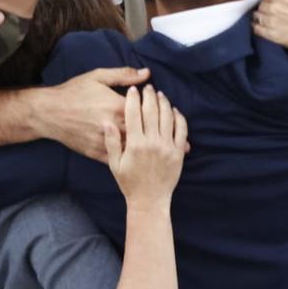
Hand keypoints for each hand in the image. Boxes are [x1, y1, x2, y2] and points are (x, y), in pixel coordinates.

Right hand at [36, 67, 150, 161]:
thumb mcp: (98, 77)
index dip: (156, 108)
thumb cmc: (74, 92)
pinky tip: (138, 155)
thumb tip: (147, 73)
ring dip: (146, 145)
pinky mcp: (96, 153)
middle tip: (165, 128)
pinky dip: (130, 157)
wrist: (49, 113)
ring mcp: (105, 141)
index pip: (146, 110)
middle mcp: (114, 126)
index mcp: (117, 107)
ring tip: (159, 145)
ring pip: (133, 146)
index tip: (160, 105)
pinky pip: (118, 158)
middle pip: (143, 130)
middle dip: (154, 129)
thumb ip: (124, 75)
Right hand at [104, 85, 186, 207]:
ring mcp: (167, 147)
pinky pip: (181, 129)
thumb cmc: (129, 183)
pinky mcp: (178, 152)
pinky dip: (178, 117)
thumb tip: (107, 122)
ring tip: (160, 95)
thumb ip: (112, 142)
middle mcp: (152, 143)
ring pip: (167, 117)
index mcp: (134, 144)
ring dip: (164, 103)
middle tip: (147, 87)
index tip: (133, 90)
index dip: (133, 99)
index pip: (133, 114)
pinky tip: (174, 110)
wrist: (149, 201)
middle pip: (151, 111)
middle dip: (149, 96)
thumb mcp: (115, 164)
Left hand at [253, 0, 287, 61]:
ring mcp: (273, 23)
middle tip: (275, 11)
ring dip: (260, 17)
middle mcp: (273, 8)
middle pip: (261, 5)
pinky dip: (258, 28)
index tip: (278, 2)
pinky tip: (265, 27)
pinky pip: (257, 30)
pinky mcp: (274, 37)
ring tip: (270, 19)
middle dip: (266, 7)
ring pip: (257, 17)